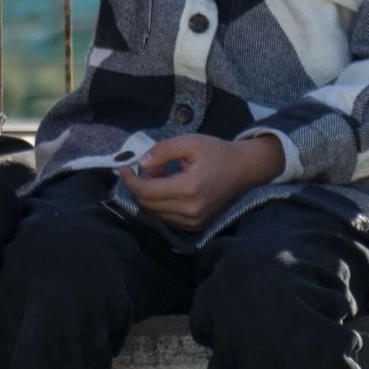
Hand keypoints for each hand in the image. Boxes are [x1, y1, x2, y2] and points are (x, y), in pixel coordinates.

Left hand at [118, 134, 283, 234]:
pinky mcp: (196, 227)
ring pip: (154, 214)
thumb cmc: (218, 152)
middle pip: (147, 205)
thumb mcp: (190, 142)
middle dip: (140, 186)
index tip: (123, 168)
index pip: (146, 192)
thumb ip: (162, 150)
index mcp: (189, 189)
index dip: (130, 181)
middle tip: (149, 167)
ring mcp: (194, 222)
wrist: (245, 170)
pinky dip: (160, 205)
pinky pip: (166, 219)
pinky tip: (168, 188)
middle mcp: (190, 211)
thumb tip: (140, 164)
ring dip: (149, 196)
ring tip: (161, 176)